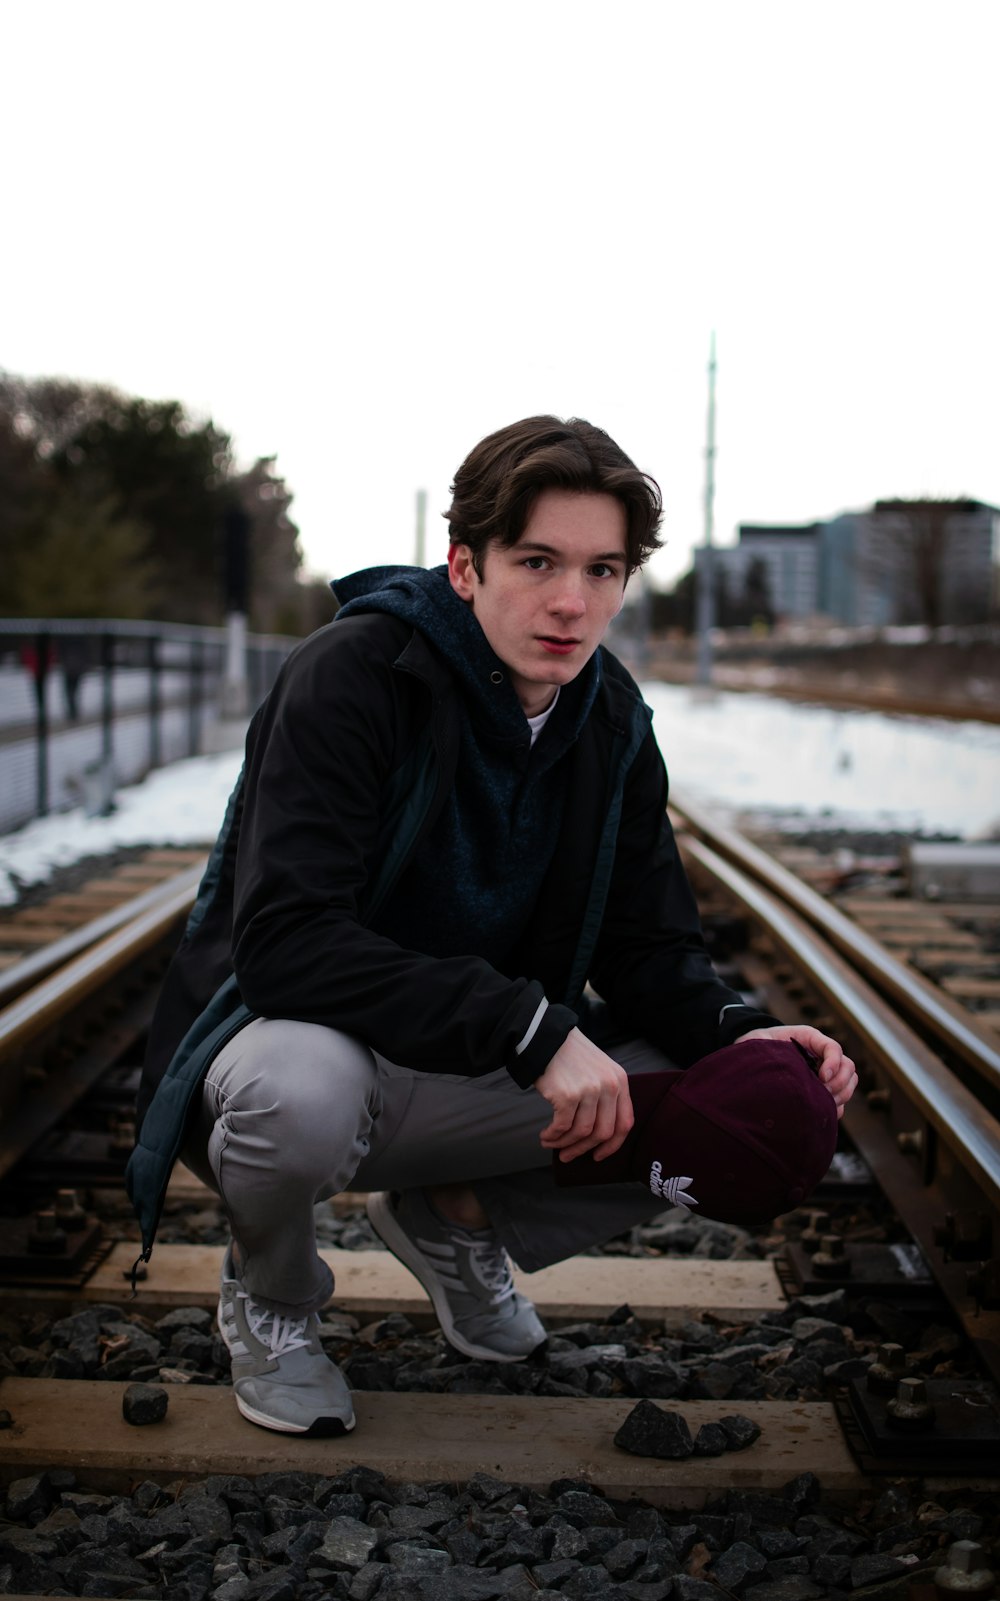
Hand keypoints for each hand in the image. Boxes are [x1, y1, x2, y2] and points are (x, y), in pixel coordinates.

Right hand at [534, 1028, 633, 1161]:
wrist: (546, 1036)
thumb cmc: (569, 1055)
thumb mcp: (598, 1069)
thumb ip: (605, 1096)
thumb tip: (595, 1136)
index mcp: (620, 1081)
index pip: (624, 1123)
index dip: (612, 1145)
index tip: (599, 1155)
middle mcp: (609, 1086)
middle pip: (602, 1132)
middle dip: (584, 1149)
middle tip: (568, 1156)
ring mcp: (589, 1090)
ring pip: (581, 1132)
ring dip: (564, 1143)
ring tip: (551, 1143)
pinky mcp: (568, 1095)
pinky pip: (562, 1127)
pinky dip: (553, 1136)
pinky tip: (545, 1136)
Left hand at [735, 1024, 857, 1119]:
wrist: (755, 1054)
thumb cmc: (758, 1045)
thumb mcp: (759, 1040)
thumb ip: (765, 1047)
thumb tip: (771, 1068)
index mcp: (810, 1039)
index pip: (833, 1047)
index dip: (833, 1062)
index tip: (822, 1077)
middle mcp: (822, 1056)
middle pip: (848, 1067)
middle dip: (840, 1083)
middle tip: (823, 1093)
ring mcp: (825, 1074)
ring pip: (849, 1084)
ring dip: (841, 1096)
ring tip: (823, 1105)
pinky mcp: (822, 1090)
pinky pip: (841, 1101)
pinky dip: (836, 1108)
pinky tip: (820, 1113)